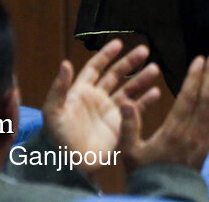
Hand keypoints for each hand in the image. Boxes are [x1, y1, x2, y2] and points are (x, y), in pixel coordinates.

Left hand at [41, 39, 162, 175]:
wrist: (68, 165)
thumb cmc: (55, 138)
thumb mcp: (52, 112)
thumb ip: (59, 88)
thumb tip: (65, 63)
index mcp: (81, 92)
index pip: (95, 67)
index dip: (106, 55)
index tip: (119, 43)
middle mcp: (97, 99)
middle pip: (116, 75)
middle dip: (130, 62)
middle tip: (145, 50)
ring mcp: (110, 112)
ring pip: (129, 90)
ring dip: (141, 79)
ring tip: (155, 69)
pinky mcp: (119, 126)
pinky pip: (135, 110)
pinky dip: (146, 101)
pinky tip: (156, 93)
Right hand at [119, 51, 208, 171]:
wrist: (164, 197)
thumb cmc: (145, 175)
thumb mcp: (129, 154)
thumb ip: (129, 127)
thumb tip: (125, 102)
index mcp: (173, 132)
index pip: (187, 99)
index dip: (194, 78)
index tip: (199, 59)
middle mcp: (191, 134)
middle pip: (205, 99)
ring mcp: (202, 140)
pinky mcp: (207, 147)